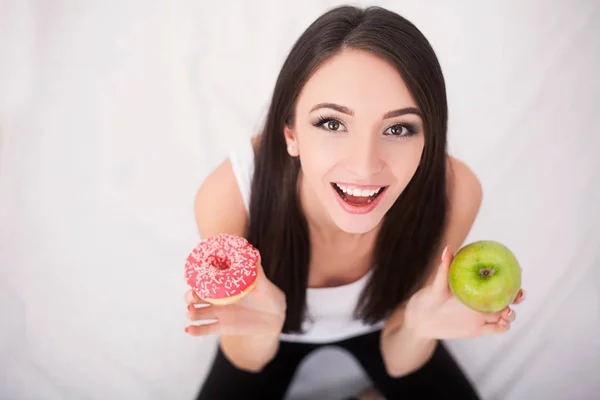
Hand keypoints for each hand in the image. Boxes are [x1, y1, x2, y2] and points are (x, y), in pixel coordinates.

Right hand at [184, 260, 285, 336]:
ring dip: (191, 312)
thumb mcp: (263, 284)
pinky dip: (196, 330)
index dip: (194, 279)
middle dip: (190, 296)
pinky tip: (189, 329)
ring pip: (198, 313)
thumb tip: (253, 254)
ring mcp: (219, 313)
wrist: (275, 317)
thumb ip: (256, 271)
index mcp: (224, 286)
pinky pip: (205, 329)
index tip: (190, 276)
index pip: (204, 281)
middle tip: (192, 295)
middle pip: (195, 297)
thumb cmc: (268, 295)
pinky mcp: (222, 327)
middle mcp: (218, 299)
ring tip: (190, 311)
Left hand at [405, 246, 525, 339]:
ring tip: (507, 311)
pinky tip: (503, 323)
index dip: (511, 274)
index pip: (498, 279)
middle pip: (508, 297)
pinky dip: (504, 326)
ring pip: (506, 314)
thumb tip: (447, 248)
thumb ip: (444, 268)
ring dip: (512, 313)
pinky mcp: (480, 329)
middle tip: (518, 294)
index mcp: (476, 287)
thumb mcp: (437, 284)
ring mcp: (483, 315)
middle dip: (518, 295)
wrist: (422, 321)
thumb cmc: (428, 298)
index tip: (518, 269)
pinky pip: (497, 329)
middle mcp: (483, 300)